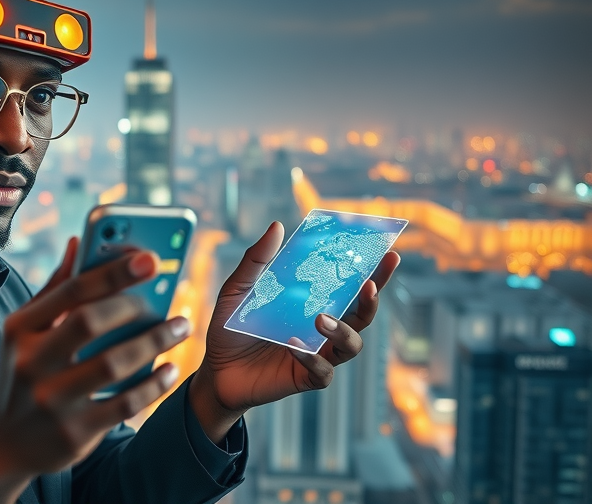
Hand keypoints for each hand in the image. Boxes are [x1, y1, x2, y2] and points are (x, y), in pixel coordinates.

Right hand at [0, 238, 190, 503]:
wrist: (1, 442)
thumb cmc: (24, 370)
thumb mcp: (26, 331)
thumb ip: (56, 289)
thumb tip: (79, 241)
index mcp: (20, 329)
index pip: (70, 291)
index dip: (112, 272)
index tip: (150, 259)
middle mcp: (31, 363)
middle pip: (87, 322)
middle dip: (133, 306)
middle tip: (164, 301)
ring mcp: (51, 400)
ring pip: (112, 364)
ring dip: (154, 342)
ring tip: (179, 327)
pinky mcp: (73, 433)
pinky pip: (124, 404)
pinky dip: (153, 385)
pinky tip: (170, 369)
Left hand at [189, 221, 400, 442]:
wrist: (214, 369)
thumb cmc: (231, 327)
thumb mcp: (238, 289)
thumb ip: (256, 261)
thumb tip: (277, 226)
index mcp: (314, 303)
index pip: (351, 286)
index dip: (375, 272)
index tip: (389, 254)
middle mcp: (322, 328)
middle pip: (362, 315)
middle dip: (372, 299)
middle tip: (369, 284)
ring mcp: (317, 353)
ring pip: (350, 345)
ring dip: (342, 331)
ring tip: (320, 318)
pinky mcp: (304, 377)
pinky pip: (321, 371)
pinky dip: (312, 358)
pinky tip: (294, 345)